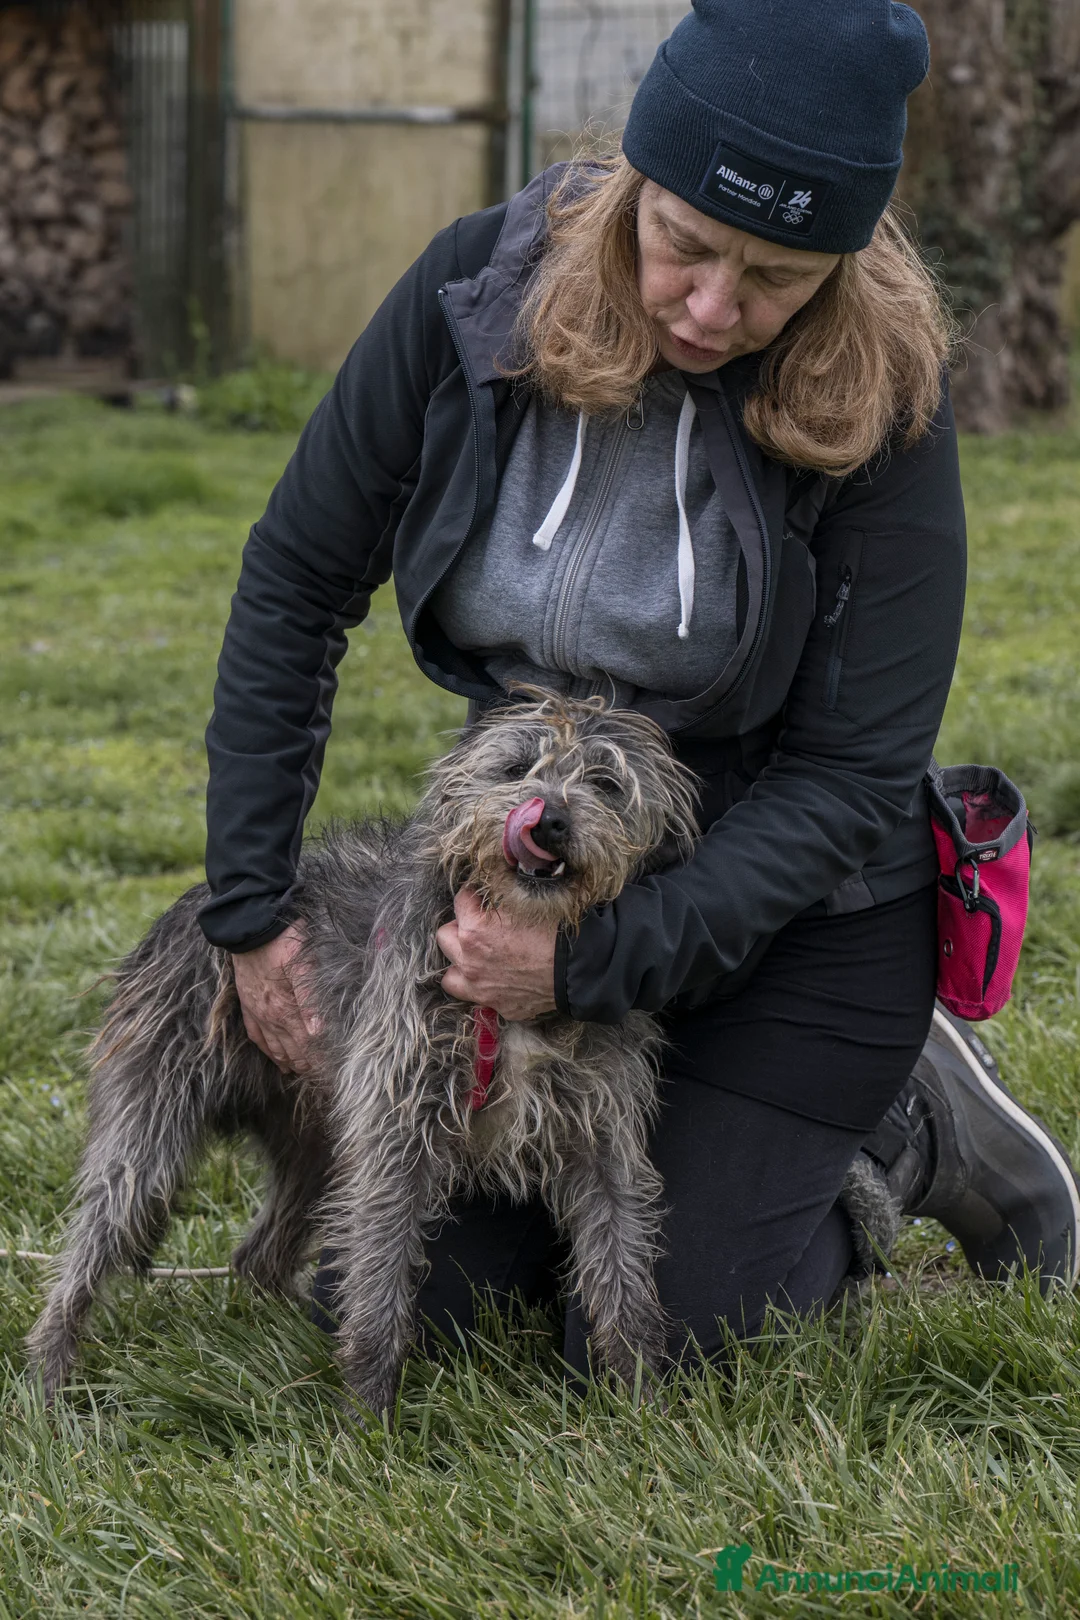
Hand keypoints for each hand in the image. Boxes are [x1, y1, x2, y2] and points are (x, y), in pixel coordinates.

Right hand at [232, 923, 321, 1072]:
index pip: (306, 1047)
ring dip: (291, 1063)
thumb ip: (310, 999)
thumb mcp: (303, 964)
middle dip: (309, 1068)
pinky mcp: (248, 1004)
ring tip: (304, 1075)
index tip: (332, 1077)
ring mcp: (257, 1012)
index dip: (319, 1064)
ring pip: (275, 1048)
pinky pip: (257, 1036)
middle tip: (324, 1080)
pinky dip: (268, 1051)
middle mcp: (270, 1016)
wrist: (249, 925)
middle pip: (293, 1052)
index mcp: (285, 1009)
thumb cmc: (283, 940)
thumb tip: (318, 1032)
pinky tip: (277, 1059)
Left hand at [436, 888, 557, 1020]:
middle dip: (460, 928)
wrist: (578, 968)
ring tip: (477, 957)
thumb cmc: (555, 931)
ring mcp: (482, 988)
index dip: (475, 896)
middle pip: (445, 937)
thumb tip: (491, 884)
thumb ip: (499, 892)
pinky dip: (486, 986)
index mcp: (473, 931)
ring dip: (460, 963)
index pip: (460, 901)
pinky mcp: (499, 1006)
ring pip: (450, 976)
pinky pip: (480, 996)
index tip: (484, 897)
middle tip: (480, 925)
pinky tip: (501, 977)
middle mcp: (469, 962)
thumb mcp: (525, 900)